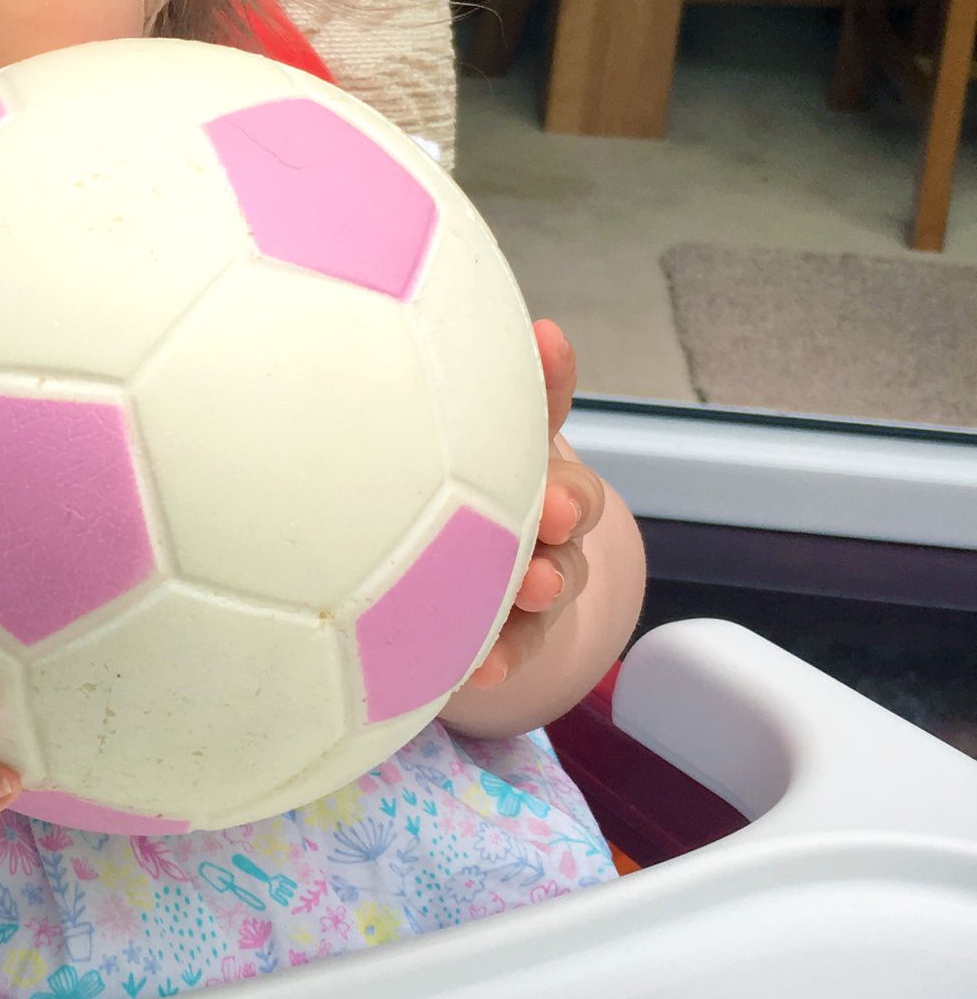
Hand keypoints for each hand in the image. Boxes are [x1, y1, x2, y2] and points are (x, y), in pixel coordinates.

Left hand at [460, 321, 606, 692]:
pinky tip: (479, 665)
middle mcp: (539, 511)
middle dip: (566, 497)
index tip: (546, 341)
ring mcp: (532, 573)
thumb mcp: (431, 455)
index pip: (543, 405)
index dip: (550, 373)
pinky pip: (514, 646)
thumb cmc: (431, 498)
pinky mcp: (510, 633)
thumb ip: (440, 400)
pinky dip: (504, 654)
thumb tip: (460, 332)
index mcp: (519, 456)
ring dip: (546, 579)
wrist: (435, 591)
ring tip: (533, 584)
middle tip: (552, 504)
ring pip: (553, 575)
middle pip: (567, 499)